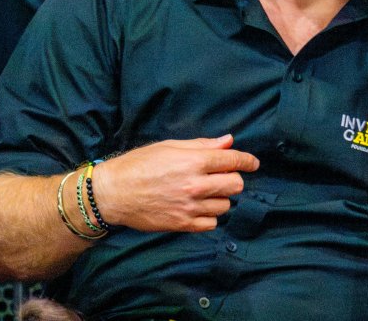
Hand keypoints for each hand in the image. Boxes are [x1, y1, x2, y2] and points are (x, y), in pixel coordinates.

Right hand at [92, 134, 259, 232]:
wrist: (113, 193)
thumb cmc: (139, 165)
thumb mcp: (169, 146)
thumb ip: (202, 145)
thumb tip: (228, 142)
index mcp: (193, 162)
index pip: (232, 161)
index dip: (247, 161)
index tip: (253, 163)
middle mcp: (195, 185)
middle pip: (235, 185)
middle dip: (232, 179)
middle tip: (221, 176)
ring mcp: (190, 207)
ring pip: (226, 205)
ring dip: (220, 197)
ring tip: (205, 192)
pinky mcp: (183, 225)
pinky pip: (211, 223)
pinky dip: (210, 216)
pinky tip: (199, 208)